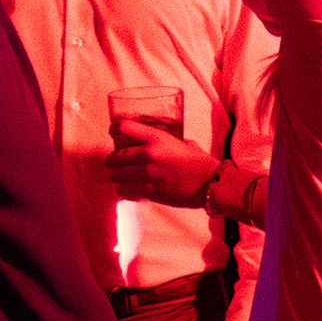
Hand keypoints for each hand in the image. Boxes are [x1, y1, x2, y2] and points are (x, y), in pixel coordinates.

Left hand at [104, 125, 219, 201]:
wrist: (210, 184)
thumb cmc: (199, 163)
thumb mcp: (182, 143)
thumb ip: (164, 142)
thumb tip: (150, 142)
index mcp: (157, 138)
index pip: (123, 127)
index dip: (114, 129)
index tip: (113, 132)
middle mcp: (149, 155)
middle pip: (115, 156)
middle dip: (111, 160)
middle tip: (113, 162)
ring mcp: (148, 175)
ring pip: (116, 176)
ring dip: (116, 176)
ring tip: (119, 177)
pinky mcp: (149, 192)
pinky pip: (125, 191)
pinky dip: (123, 190)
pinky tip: (127, 188)